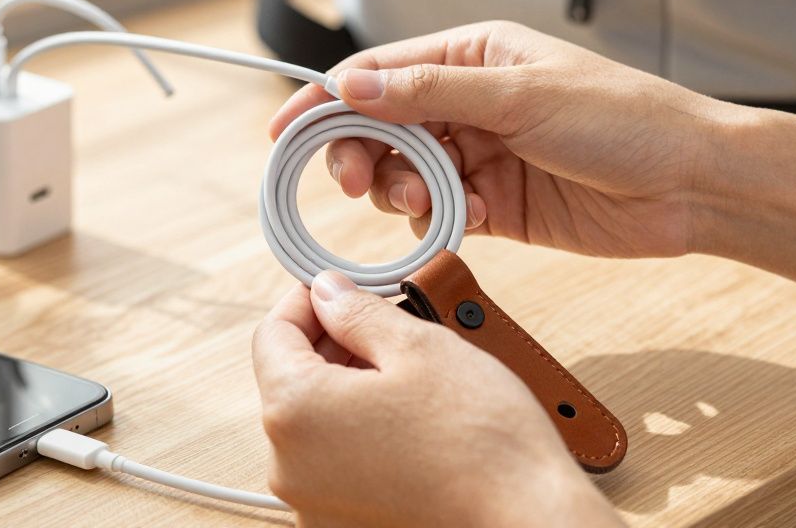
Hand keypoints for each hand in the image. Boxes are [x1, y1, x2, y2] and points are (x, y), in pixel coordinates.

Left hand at [251, 272, 620, 526]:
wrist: (524, 515)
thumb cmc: (479, 438)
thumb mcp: (419, 346)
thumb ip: (357, 312)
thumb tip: (327, 292)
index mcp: (294, 412)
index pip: (272, 333)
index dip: (309, 300)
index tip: (344, 290)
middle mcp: (288, 465)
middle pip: (290, 379)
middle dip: (333, 343)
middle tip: (388, 326)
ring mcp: (312, 502)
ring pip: (314, 421)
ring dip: (348, 386)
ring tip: (407, 374)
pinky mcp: (341, 523)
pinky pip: (333, 462)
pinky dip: (359, 432)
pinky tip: (408, 420)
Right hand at [269, 21, 734, 257]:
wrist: (693, 185)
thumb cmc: (625, 119)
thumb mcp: (521, 95)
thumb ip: (431, 91)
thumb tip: (351, 83)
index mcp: (474, 55)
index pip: (380, 72)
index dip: (328, 100)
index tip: (286, 130)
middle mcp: (471, 102)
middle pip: (383, 125)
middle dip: (362, 153)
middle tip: (359, 180)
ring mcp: (482, 154)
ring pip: (406, 172)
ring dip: (400, 189)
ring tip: (420, 200)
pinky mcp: (497, 204)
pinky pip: (439, 211)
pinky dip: (434, 219)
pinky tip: (461, 219)